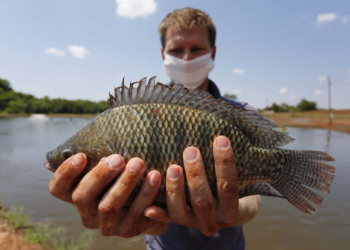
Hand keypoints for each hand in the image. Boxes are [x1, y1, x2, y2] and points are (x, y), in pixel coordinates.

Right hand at [48, 153, 163, 237]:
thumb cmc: (123, 175)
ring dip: (124, 183)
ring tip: (139, 163)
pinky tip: (155, 176)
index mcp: (76, 195)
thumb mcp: (110, 168)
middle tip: (118, 158)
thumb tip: (75, 145)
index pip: (58, 189)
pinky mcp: (128, 230)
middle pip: (82, 197)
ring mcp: (106, 225)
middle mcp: (87, 213)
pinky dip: (146, 194)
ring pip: (108, 206)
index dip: (65, 173)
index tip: (81, 155)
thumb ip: (97, 157)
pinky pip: (136, 214)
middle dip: (100, 175)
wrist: (150, 200)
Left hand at [144, 136, 259, 236]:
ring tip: (172, 167)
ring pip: (180, 212)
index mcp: (231, 211)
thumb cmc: (230, 186)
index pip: (229, 187)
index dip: (225, 163)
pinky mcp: (176, 222)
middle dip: (196, 175)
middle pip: (202, 201)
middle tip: (190, 150)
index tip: (221, 139)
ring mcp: (192, 223)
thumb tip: (227, 135)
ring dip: (175, 189)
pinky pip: (164, 219)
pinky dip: (157, 213)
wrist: (223, 215)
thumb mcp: (241, 180)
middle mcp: (212, 222)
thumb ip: (236, 164)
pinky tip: (148, 207)